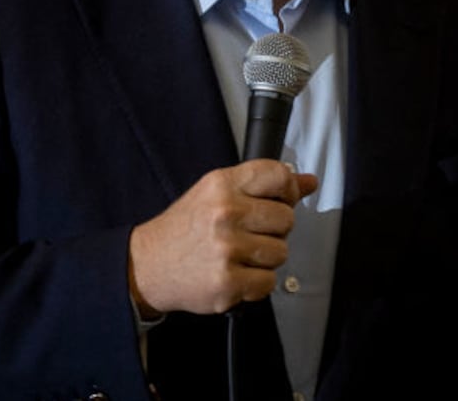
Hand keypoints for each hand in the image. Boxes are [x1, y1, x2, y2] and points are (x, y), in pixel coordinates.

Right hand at [127, 160, 318, 316]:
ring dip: (265, 258)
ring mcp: (226, 249)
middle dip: (275, 229)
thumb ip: (263, 185)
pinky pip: (268, 282)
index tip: (283, 199)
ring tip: (239, 255)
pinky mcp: (227, 282)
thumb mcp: (217, 193)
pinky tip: (235, 273)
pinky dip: (256, 283)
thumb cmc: (185, 229)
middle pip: (287, 218)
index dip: (289, 189)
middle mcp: (225, 213)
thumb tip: (308, 181)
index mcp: (222, 185)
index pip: (278, 175)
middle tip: (250, 233)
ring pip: (280, 252)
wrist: (148, 266)